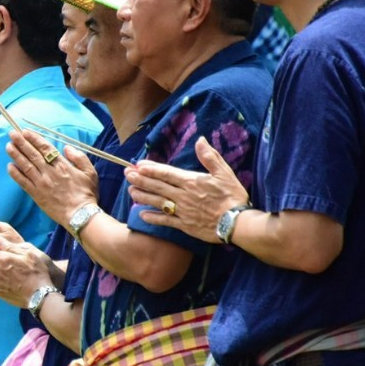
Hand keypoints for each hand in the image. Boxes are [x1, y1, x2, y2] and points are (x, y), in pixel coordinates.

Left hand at [6, 129, 98, 226]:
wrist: (81, 215)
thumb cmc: (87, 194)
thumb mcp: (90, 172)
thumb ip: (79, 158)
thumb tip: (67, 148)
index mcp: (62, 165)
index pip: (46, 148)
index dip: (34, 139)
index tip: (25, 132)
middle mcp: (50, 172)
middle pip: (33, 154)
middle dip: (21, 143)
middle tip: (12, 134)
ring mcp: (42, 184)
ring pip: (26, 166)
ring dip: (16, 155)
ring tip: (8, 146)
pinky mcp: (37, 195)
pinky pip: (23, 183)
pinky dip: (16, 174)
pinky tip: (9, 166)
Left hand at [125, 136, 248, 243]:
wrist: (237, 223)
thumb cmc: (232, 196)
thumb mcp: (224, 173)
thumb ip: (210, 157)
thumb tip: (200, 140)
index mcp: (191, 181)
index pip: (166, 173)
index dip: (151, 169)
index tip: (138, 165)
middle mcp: (183, 195)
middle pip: (157, 186)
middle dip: (141, 179)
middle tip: (127, 174)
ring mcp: (182, 211)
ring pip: (157, 202)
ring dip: (142, 196)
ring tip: (130, 191)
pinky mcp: (184, 225)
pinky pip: (165, 221)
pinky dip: (152, 218)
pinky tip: (141, 215)